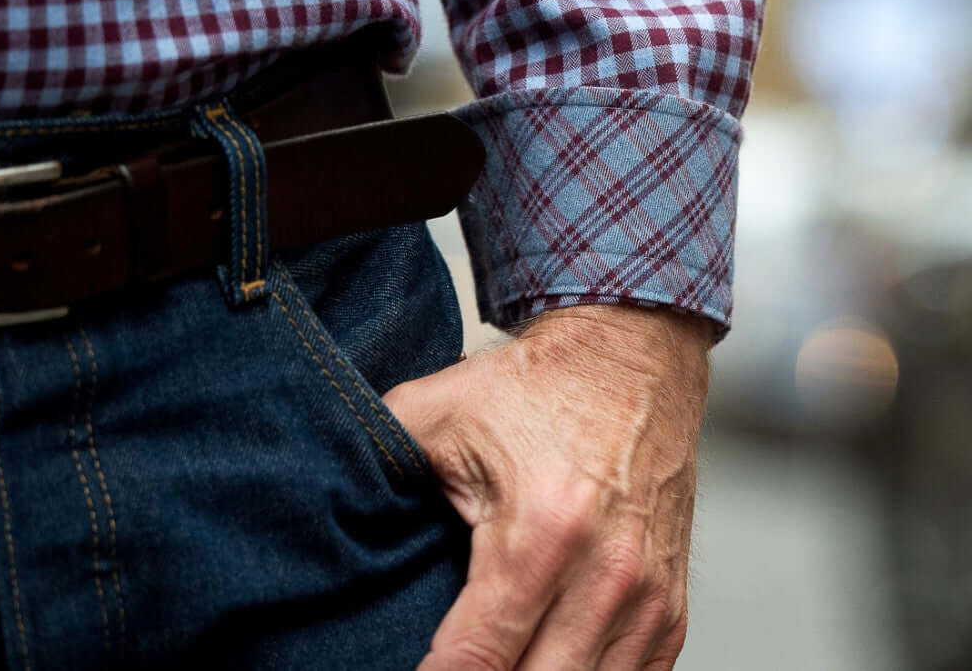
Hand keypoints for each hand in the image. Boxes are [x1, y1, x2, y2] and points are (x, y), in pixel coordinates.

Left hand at [383, 302, 711, 669]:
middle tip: (448, 664)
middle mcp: (605, 576)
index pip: (477, 660)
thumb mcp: (440, 408)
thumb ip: (379, 455)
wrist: (631, 353)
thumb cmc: (539, 386)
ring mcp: (647, 599)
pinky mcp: (671, 609)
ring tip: (495, 659)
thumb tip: (322, 490)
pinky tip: (544, 664)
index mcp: (542, 532)